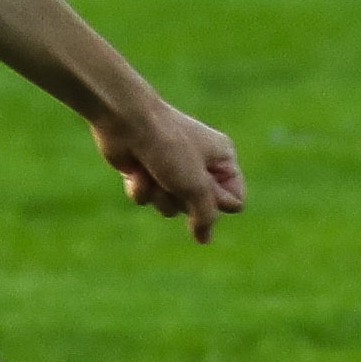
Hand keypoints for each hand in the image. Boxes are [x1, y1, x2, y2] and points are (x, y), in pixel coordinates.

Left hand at [89, 93, 245, 244]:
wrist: (126, 123)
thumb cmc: (168, 147)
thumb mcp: (196, 186)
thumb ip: (205, 216)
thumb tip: (204, 239)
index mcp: (222, 159)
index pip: (234, 202)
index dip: (216, 202)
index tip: (199, 185)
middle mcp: (200, 165)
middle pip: (199, 209)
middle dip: (181, 199)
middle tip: (173, 177)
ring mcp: (172, 169)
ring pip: (170, 207)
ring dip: (159, 195)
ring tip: (153, 172)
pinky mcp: (147, 173)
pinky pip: (147, 199)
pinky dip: (140, 188)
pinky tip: (136, 170)